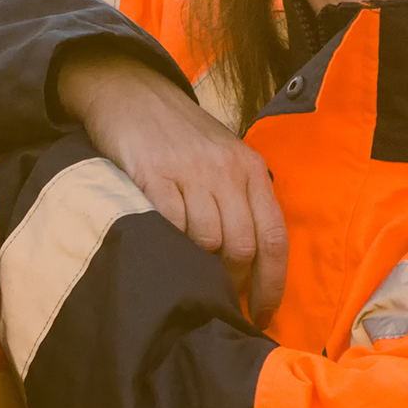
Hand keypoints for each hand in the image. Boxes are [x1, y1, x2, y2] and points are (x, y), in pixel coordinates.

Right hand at [54, 51, 286, 321]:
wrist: (133, 93)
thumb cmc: (182, 135)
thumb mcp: (224, 158)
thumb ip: (241, 200)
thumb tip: (252, 265)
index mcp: (252, 169)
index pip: (274, 237)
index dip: (272, 284)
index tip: (263, 314)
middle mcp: (227, 170)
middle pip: (242, 246)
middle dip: (233, 282)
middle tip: (219, 297)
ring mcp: (190, 171)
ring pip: (208, 240)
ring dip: (200, 266)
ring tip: (191, 273)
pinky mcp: (153, 174)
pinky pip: (171, 224)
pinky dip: (171, 245)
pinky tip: (166, 251)